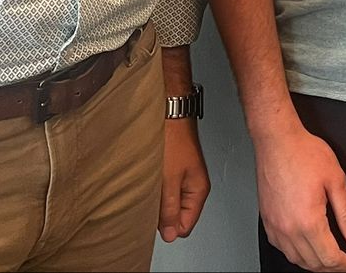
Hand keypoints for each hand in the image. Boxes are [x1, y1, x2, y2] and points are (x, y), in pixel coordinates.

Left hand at [158, 117, 210, 241]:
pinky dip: (154, 187)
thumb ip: (169, 209)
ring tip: (148, 185)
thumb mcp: (169, 179)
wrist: (169, 111)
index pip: (185, 225)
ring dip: (157, 199)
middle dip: (161, 212)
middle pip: (177, 215)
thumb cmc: (173, 139)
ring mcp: (183, 176)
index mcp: (198, 190)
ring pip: (168, 201)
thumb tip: (170, 234)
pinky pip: (164, 188)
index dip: (168, 226)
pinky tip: (147, 179)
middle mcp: (193, 185)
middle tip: (149, 199)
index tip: (154, 216)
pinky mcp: (173, 168)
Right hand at [257, 123, 345, 270]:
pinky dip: (296, 255)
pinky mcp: (267, 220)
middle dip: (332, 268)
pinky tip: (304, 248)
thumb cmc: (303, 153)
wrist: (277, 140)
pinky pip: (282, 248)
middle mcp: (289, 229)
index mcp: (309, 221)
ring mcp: (275, 226)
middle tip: (345, 265)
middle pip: (313, 263)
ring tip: (328, 261)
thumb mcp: (336, 180)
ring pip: (296, 259)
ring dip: (314, 265)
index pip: (330, 257)